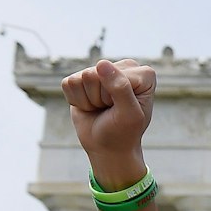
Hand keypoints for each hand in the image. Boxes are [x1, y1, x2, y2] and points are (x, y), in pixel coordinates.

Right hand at [60, 59, 155, 188]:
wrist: (107, 146)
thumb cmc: (124, 132)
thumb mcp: (129, 114)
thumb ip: (120, 88)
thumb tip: (102, 64)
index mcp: (142, 74)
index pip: (116, 75)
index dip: (115, 97)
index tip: (124, 109)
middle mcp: (123, 67)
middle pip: (95, 74)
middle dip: (100, 98)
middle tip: (111, 110)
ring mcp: (101, 71)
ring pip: (81, 78)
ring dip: (89, 100)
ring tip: (101, 108)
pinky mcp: (81, 79)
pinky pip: (68, 83)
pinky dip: (77, 100)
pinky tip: (90, 106)